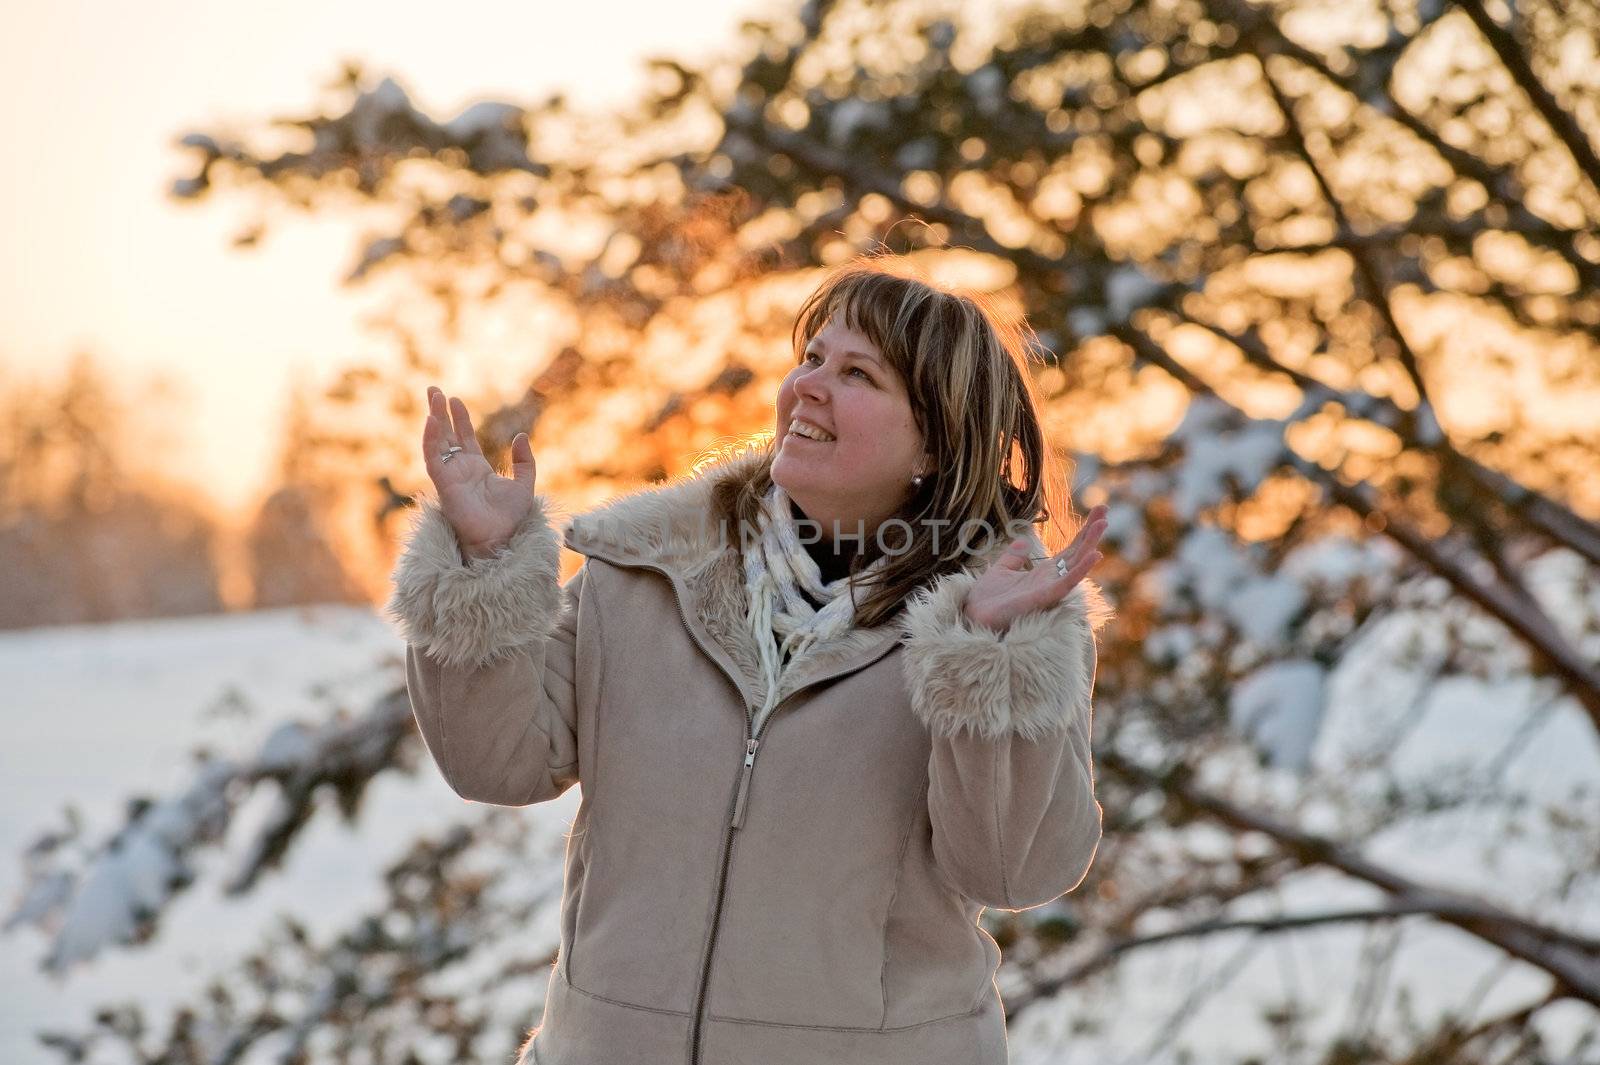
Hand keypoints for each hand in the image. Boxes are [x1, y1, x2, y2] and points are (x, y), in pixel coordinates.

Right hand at [422, 386, 537, 559]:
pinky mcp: (444, 485)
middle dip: (439, 412)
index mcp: (476, 469)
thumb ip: (524, 462)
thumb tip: (520, 436)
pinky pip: (433, 459)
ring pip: (437, 443)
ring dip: (434, 420)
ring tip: (433, 397)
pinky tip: (432, 421)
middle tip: (433, 390)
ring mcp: (450, 477)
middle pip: (446, 435)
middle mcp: (460, 470)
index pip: (463, 438)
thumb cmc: (511, 518)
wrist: (502, 538)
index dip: (459, 418)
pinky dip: (431, 440)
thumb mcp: (525, 484)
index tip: (455, 399)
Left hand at [962, 504, 1107, 634]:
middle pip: (1077, 553)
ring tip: (1102, 524)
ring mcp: (1050, 589)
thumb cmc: (987, 598)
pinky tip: (1094, 555)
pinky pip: (1067, 583)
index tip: (1097, 513)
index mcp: (1043, 574)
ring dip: (1090, 544)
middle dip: (1091, 532)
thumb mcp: (1001, 570)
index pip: (1069, 550)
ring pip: (1076, 565)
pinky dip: (1081, 569)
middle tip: (1104, 509)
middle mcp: (1051, 580)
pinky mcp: (1044, 597)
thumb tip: (1023, 541)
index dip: (1083, 532)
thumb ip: (1014, 557)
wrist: (973, 613)